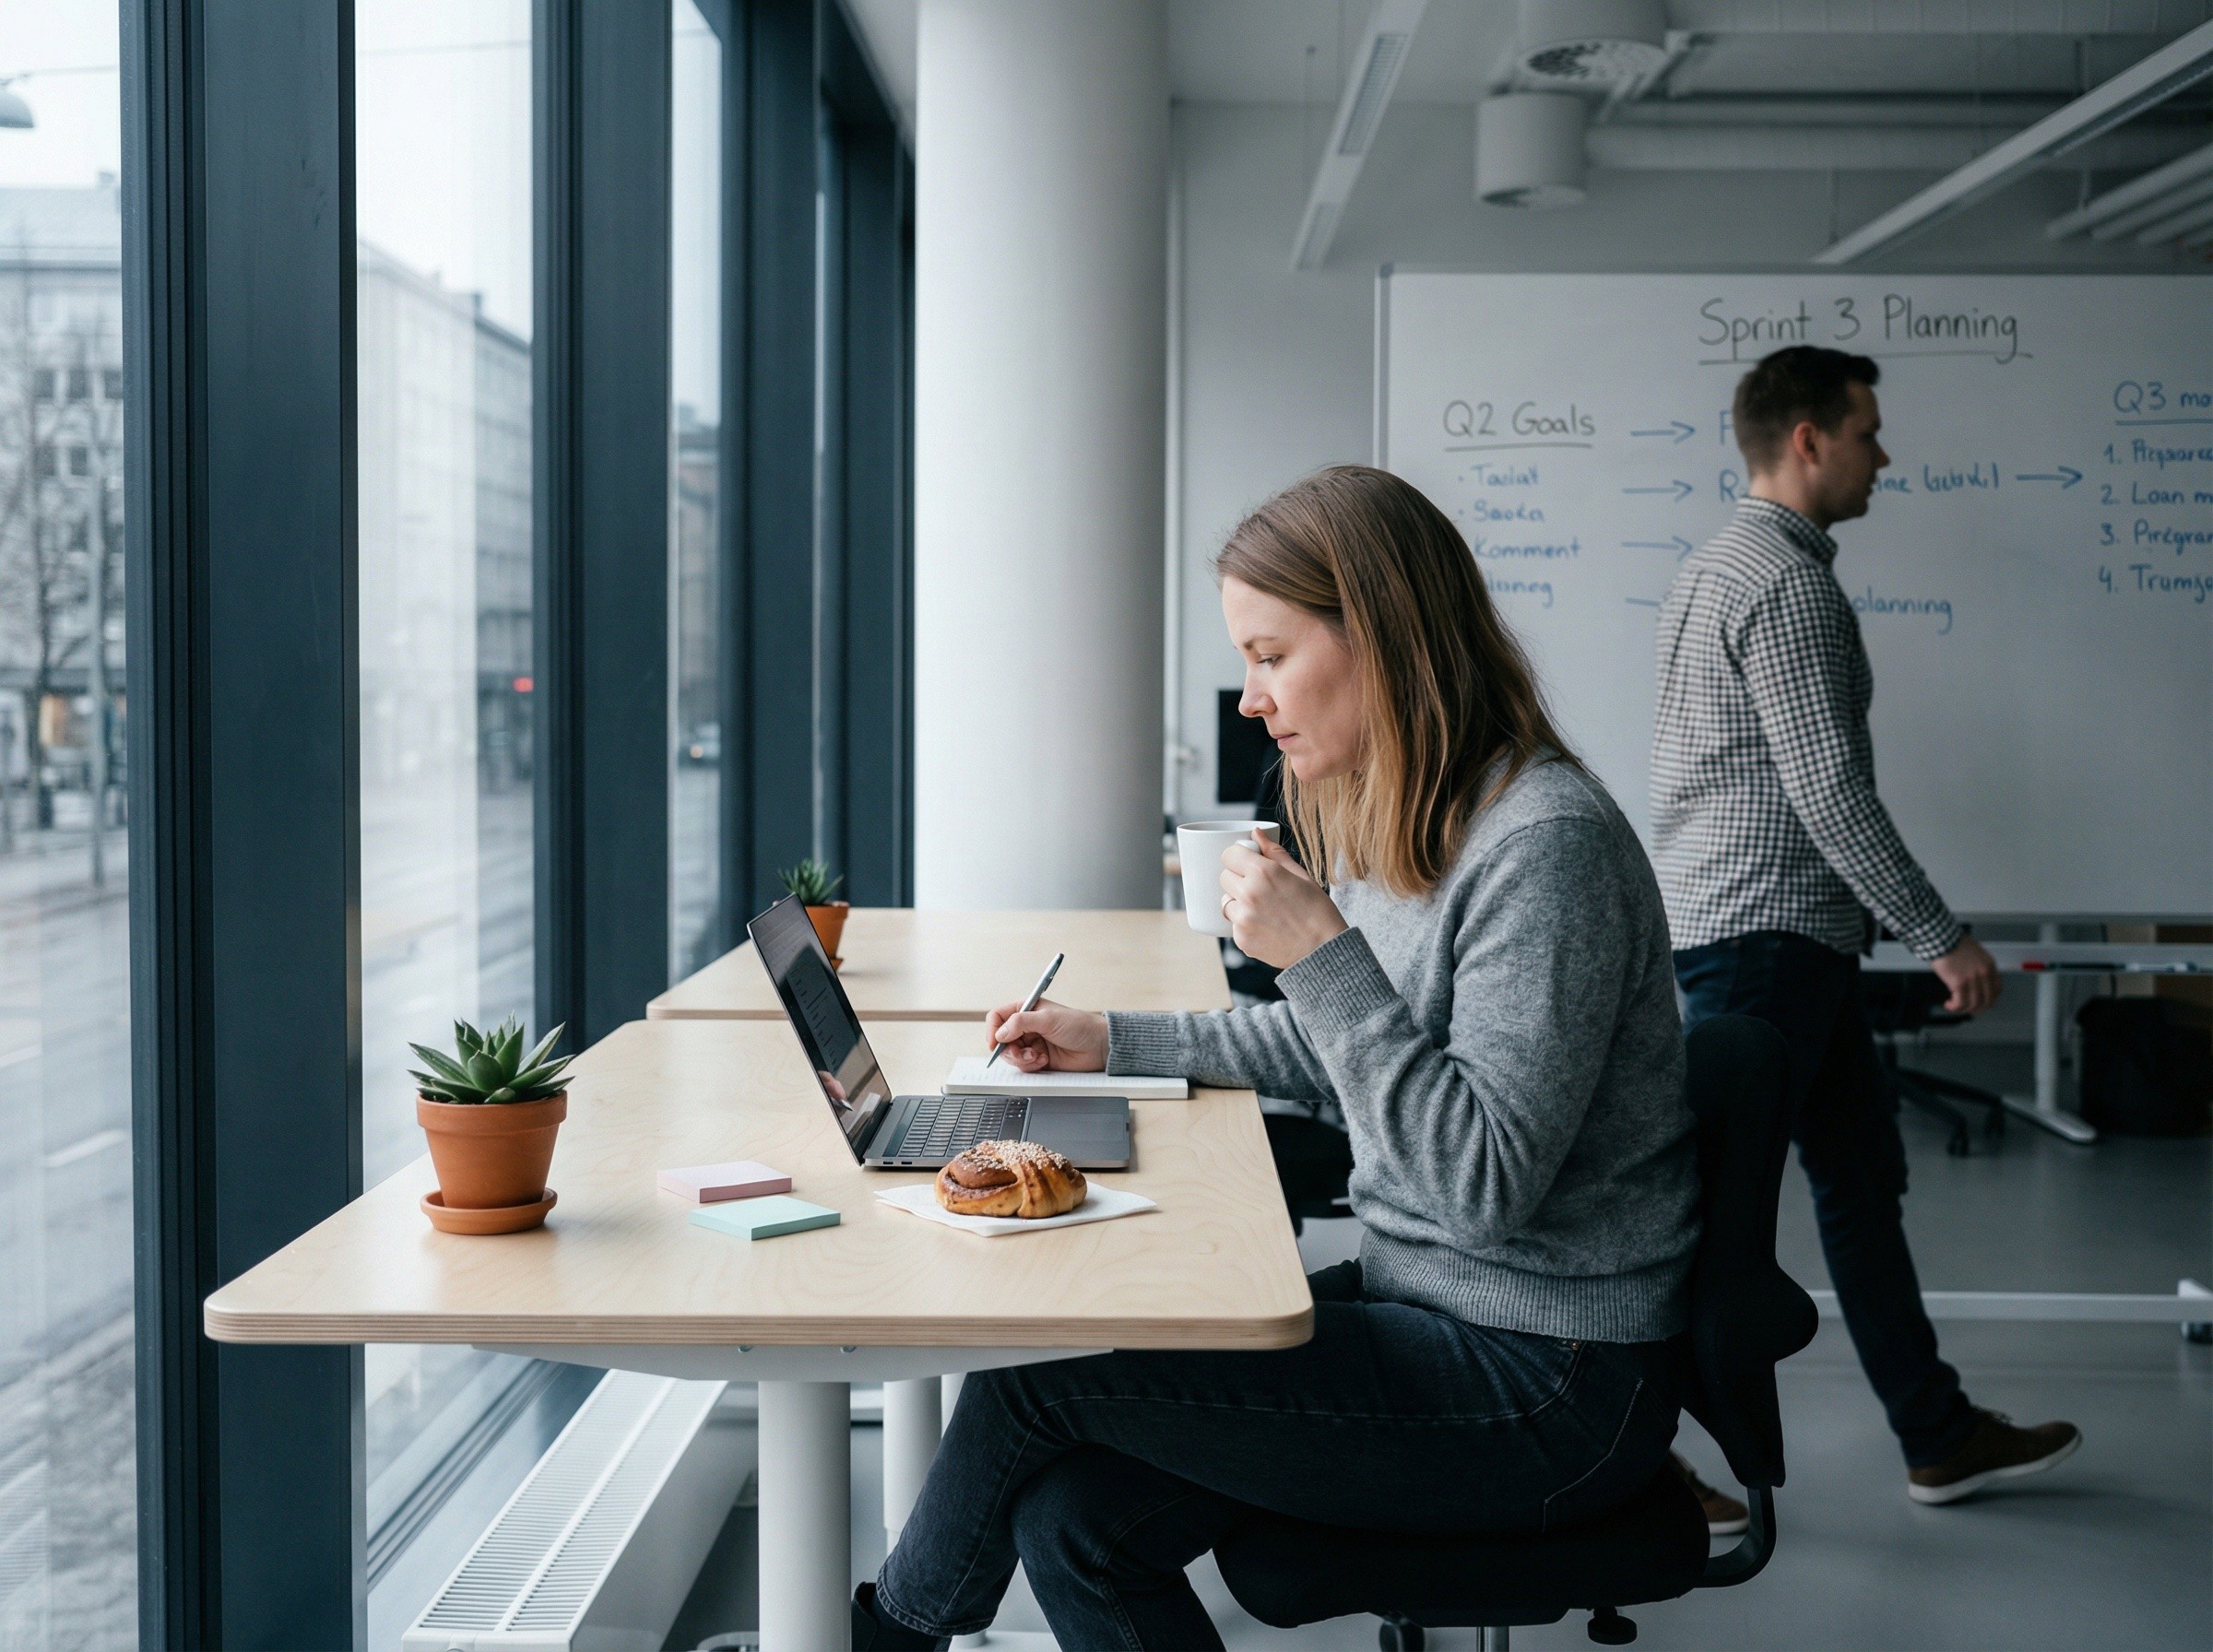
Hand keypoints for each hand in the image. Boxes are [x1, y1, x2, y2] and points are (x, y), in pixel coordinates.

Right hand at [984, 998, 1107, 1072]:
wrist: (1098, 1046)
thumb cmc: (1079, 1026)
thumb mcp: (1048, 1019)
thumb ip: (1021, 1023)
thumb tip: (999, 1033)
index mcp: (1025, 1009)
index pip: (997, 1017)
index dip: (992, 1030)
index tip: (995, 1044)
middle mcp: (1025, 1026)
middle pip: (1000, 1040)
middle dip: (1009, 1050)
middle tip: (1022, 1053)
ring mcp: (1031, 1043)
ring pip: (1010, 1055)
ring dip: (1021, 1059)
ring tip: (1037, 1057)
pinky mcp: (1037, 1058)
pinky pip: (1023, 1066)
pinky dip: (1030, 1065)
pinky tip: (1044, 1060)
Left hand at [1220, 835, 1346, 969]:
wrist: (1323, 951)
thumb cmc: (1317, 911)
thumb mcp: (1301, 875)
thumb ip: (1274, 853)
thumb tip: (1255, 833)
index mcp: (1264, 873)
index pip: (1229, 855)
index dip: (1238, 857)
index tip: (1247, 863)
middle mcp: (1249, 894)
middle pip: (1224, 877)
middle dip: (1238, 879)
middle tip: (1259, 888)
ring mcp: (1242, 919)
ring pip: (1226, 901)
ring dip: (1238, 902)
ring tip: (1264, 909)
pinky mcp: (1241, 939)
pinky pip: (1233, 924)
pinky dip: (1244, 923)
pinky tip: (1266, 926)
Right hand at [1931, 936, 2000, 1014]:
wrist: (1941, 939)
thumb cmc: (1952, 942)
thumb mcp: (1973, 952)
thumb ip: (1976, 966)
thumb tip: (1971, 979)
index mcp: (1989, 965)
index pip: (1997, 989)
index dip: (1990, 999)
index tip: (1982, 1002)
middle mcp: (1984, 973)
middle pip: (1987, 1000)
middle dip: (1978, 1008)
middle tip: (1969, 1010)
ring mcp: (1973, 979)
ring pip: (1974, 1004)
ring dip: (1964, 1009)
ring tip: (1955, 1007)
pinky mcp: (1959, 983)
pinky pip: (1960, 1002)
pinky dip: (1954, 1007)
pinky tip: (1948, 1004)